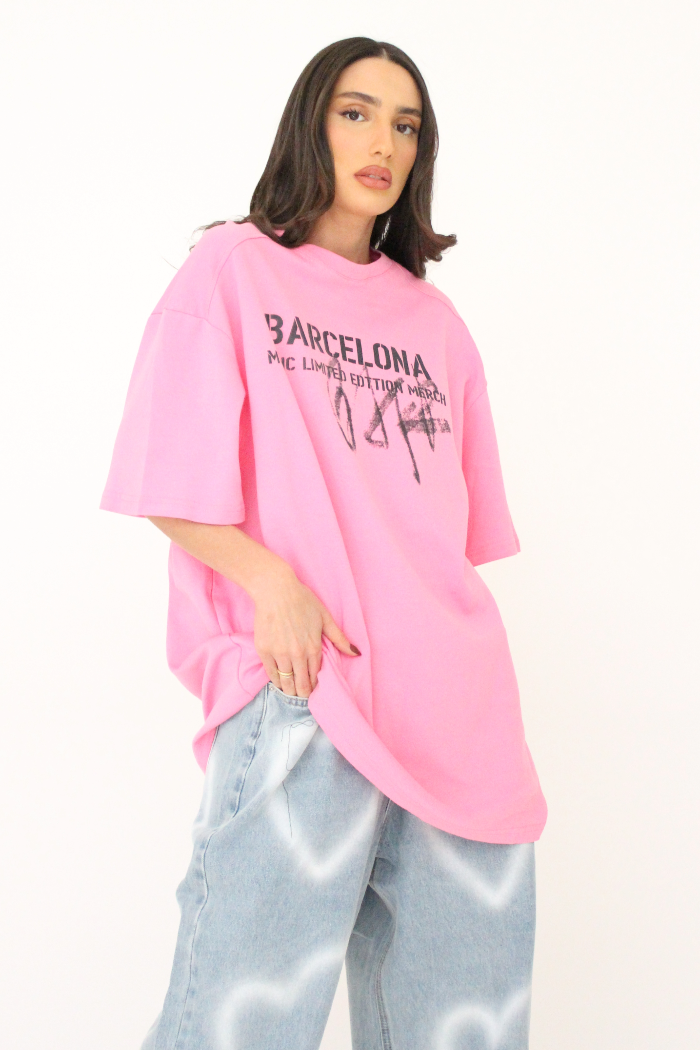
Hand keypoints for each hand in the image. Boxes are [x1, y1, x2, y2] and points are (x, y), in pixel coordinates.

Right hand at [252, 567, 359, 697]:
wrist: (275, 590)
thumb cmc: (302, 600)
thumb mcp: (325, 617)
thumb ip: (339, 638)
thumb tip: (356, 653)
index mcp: (313, 647)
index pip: (315, 675)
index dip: (314, 685)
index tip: (312, 690)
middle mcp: (297, 654)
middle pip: (301, 683)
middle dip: (302, 693)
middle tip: (302, 696)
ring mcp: (279, 653)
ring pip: (286, 681)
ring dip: (289, 690)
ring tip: (290, 693)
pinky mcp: (264, 650)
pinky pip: (271, 672)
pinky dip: (275, 680)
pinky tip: (278, 682)